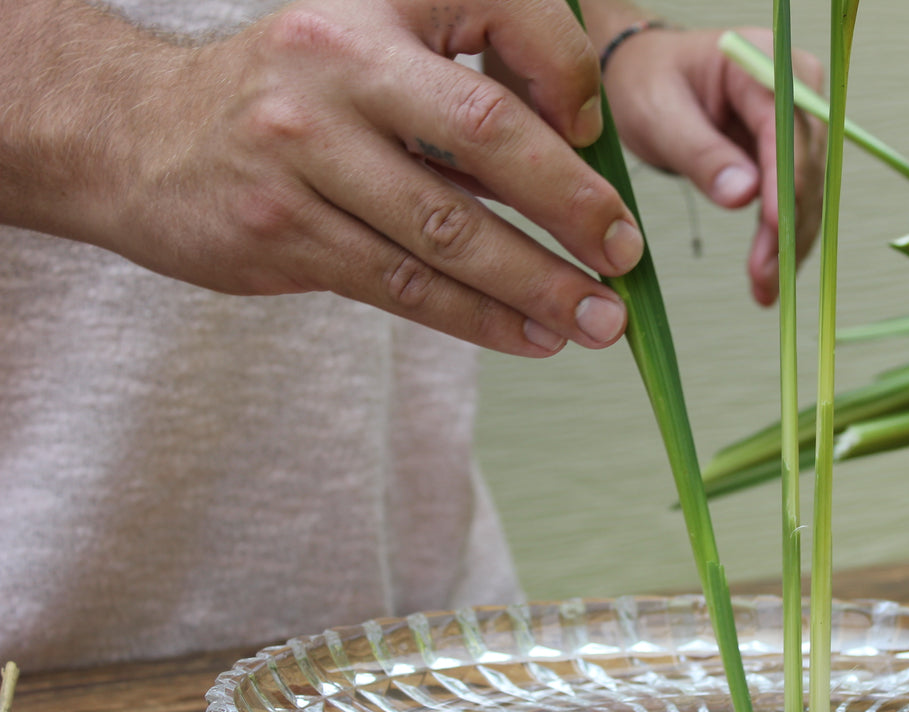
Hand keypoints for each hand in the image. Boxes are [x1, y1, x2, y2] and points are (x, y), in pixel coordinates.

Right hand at [8, 0, 644, 356]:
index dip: (569, 74)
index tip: (598, 136)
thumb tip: (586, 161)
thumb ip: (462, 88)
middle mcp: (337, 60)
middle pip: (486, 130)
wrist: (135, 136)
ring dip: (538, 283)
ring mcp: (301, 148)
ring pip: (448, 228)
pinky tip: (532, 336)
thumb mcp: (368, 48)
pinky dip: (480, 318)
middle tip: (626, 253)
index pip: (503, 11)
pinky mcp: (281, 229)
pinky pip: (404, 284)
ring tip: (599, 321)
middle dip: (573, 202)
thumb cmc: (290, 98)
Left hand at [599, 25, 825, 306]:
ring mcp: (799, 120)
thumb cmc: (648, 80)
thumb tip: (744, 196)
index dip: (786, 179)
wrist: (647, 76)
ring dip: (789, 243)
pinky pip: (795, 200)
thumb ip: (700, 151)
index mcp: (762, 60)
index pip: (786, 125)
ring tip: (765, 289)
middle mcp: (796, 86)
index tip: (776, 226)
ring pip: (807, 190)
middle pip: (806, 163)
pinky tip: (769, 277)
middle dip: (788, 225)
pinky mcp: (791, 151)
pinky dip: (782, 240)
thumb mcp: (659, 112)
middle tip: (766, 277)